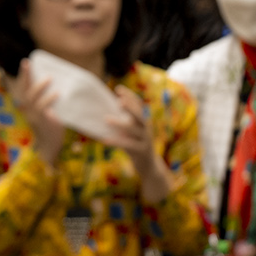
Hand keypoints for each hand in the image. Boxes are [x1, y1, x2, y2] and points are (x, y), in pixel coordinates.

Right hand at [11, 59, 62, 166]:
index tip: (26, 62)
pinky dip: (49, 100)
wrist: (50, 148)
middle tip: (27, 62)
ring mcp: (33, 117)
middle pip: (23, 90)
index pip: (24, 88)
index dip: (24, 76)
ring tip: (50, 78)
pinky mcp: (41, 123)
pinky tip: (57, 93)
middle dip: (25, 76)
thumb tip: (61, 85)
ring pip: (31, 99)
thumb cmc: (52, 129)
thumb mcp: (49, 113)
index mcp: (29, 107)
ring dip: (39, 87)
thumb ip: (50, 102)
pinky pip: (43, 109)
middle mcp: (28, 111)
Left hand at [102, 86, 175, 201]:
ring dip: (120, 124)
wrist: (149, 166)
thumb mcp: (133, 132)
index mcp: (145, 121)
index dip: (130, 96)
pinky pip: (128, 146)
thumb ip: (126, 120)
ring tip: (107, 119)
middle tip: (119, 101)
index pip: (139, 105)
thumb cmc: (137, 145)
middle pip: (140, 115)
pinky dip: (116, 142)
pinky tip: (105, 140)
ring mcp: (145, 140)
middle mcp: (147, 129)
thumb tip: (111, 106)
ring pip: (133, 130)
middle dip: (130, 107)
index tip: (118, 88)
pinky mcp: (141, 151)